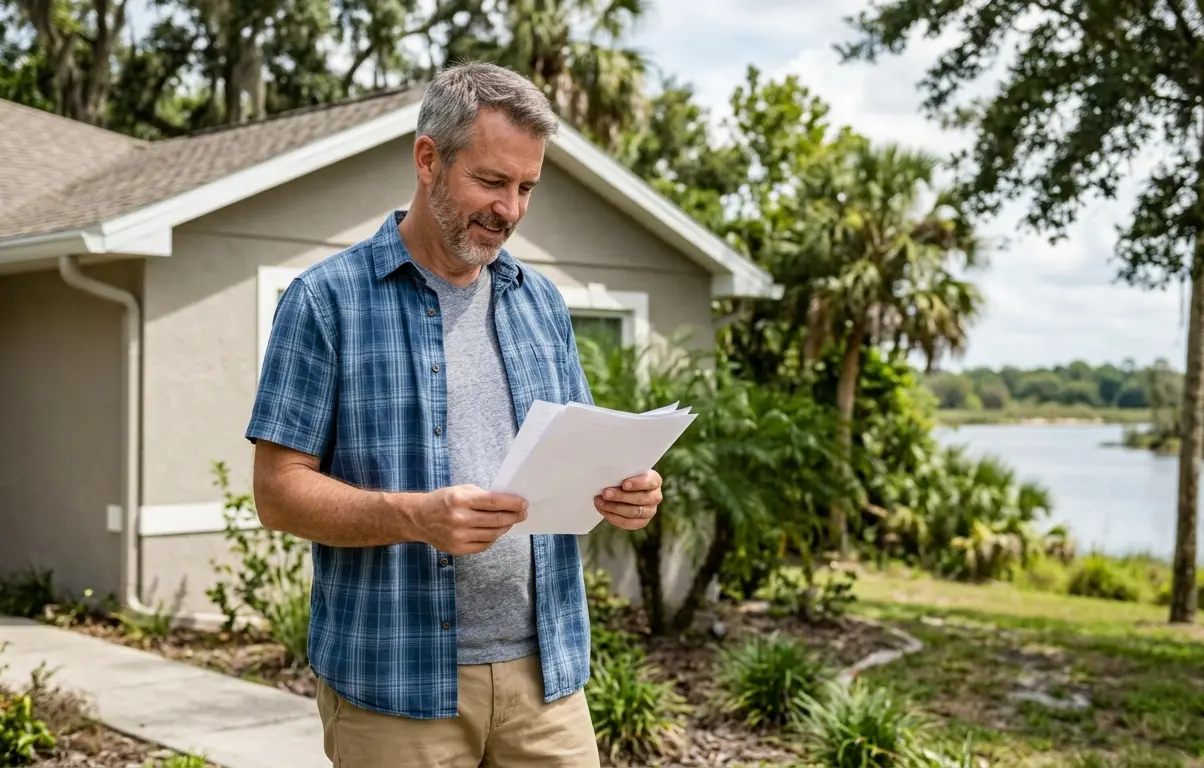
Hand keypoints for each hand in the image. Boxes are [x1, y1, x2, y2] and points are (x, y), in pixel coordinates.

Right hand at [412, 484, 527, 554]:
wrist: (418, 518)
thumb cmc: (443, 501)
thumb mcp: (461, 490)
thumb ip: (483, 496)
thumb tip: (508, 503)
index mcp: (460, 500)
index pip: (494, 502)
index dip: (512, 504)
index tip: (524, 504)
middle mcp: (459, 519)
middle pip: (496, 520)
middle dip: (513, 516)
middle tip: (522, 514)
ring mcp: (458, 536)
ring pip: (493, 534)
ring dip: (505, 527)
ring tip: (510, 521)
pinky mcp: (457, 549)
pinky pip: (484, 545)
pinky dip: (493, 538)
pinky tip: (495, 531)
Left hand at [595, 470, 661, 530]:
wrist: (624, 489)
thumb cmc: (624, 476)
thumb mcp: (625, 471)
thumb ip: (621, 472)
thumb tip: (608, 476)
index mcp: (654, 481)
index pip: (650, 482)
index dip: (638, 483)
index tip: (624, 484)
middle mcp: (655, 497)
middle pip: (640, 499)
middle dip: (621, 496)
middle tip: (605, 493)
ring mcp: (650, 511)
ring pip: (633, 512)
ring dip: (614, 508)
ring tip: (600, 502)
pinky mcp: (641, 522)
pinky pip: (628, 523)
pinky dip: (614, 517)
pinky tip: (603, 511)